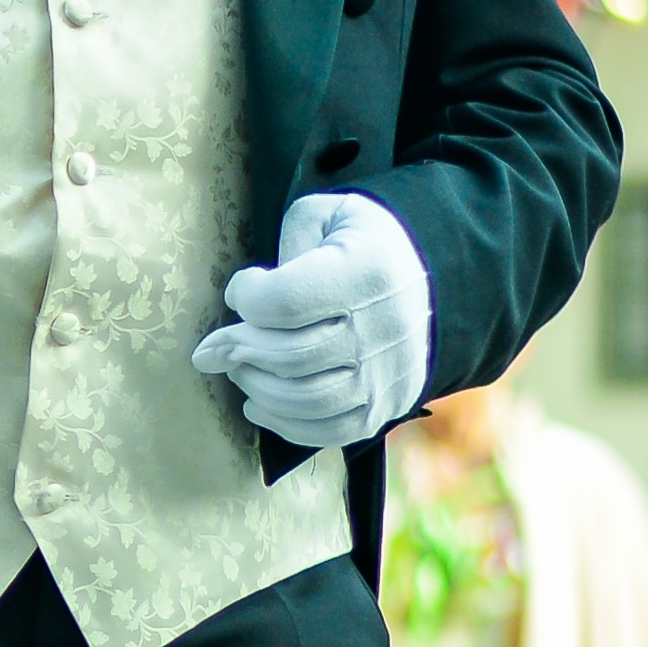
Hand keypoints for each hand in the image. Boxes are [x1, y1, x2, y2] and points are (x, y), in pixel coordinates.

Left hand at [191, 192, 431, 450]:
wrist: (429, 273)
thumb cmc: (361, 241)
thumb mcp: (326, 215)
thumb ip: (284, 246)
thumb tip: (240, 305)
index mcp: (368, 271)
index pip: (283, 301)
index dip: (246, 298)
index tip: (241, 289)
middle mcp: (384, 328)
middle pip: (289, 356)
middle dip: (239, 350)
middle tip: (218, 344)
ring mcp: (389, 372)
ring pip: (305, 399)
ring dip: (256, 387)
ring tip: (238, 369)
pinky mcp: (390, 403)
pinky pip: (331, 430)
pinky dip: (285, 423)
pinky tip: (259, 404)